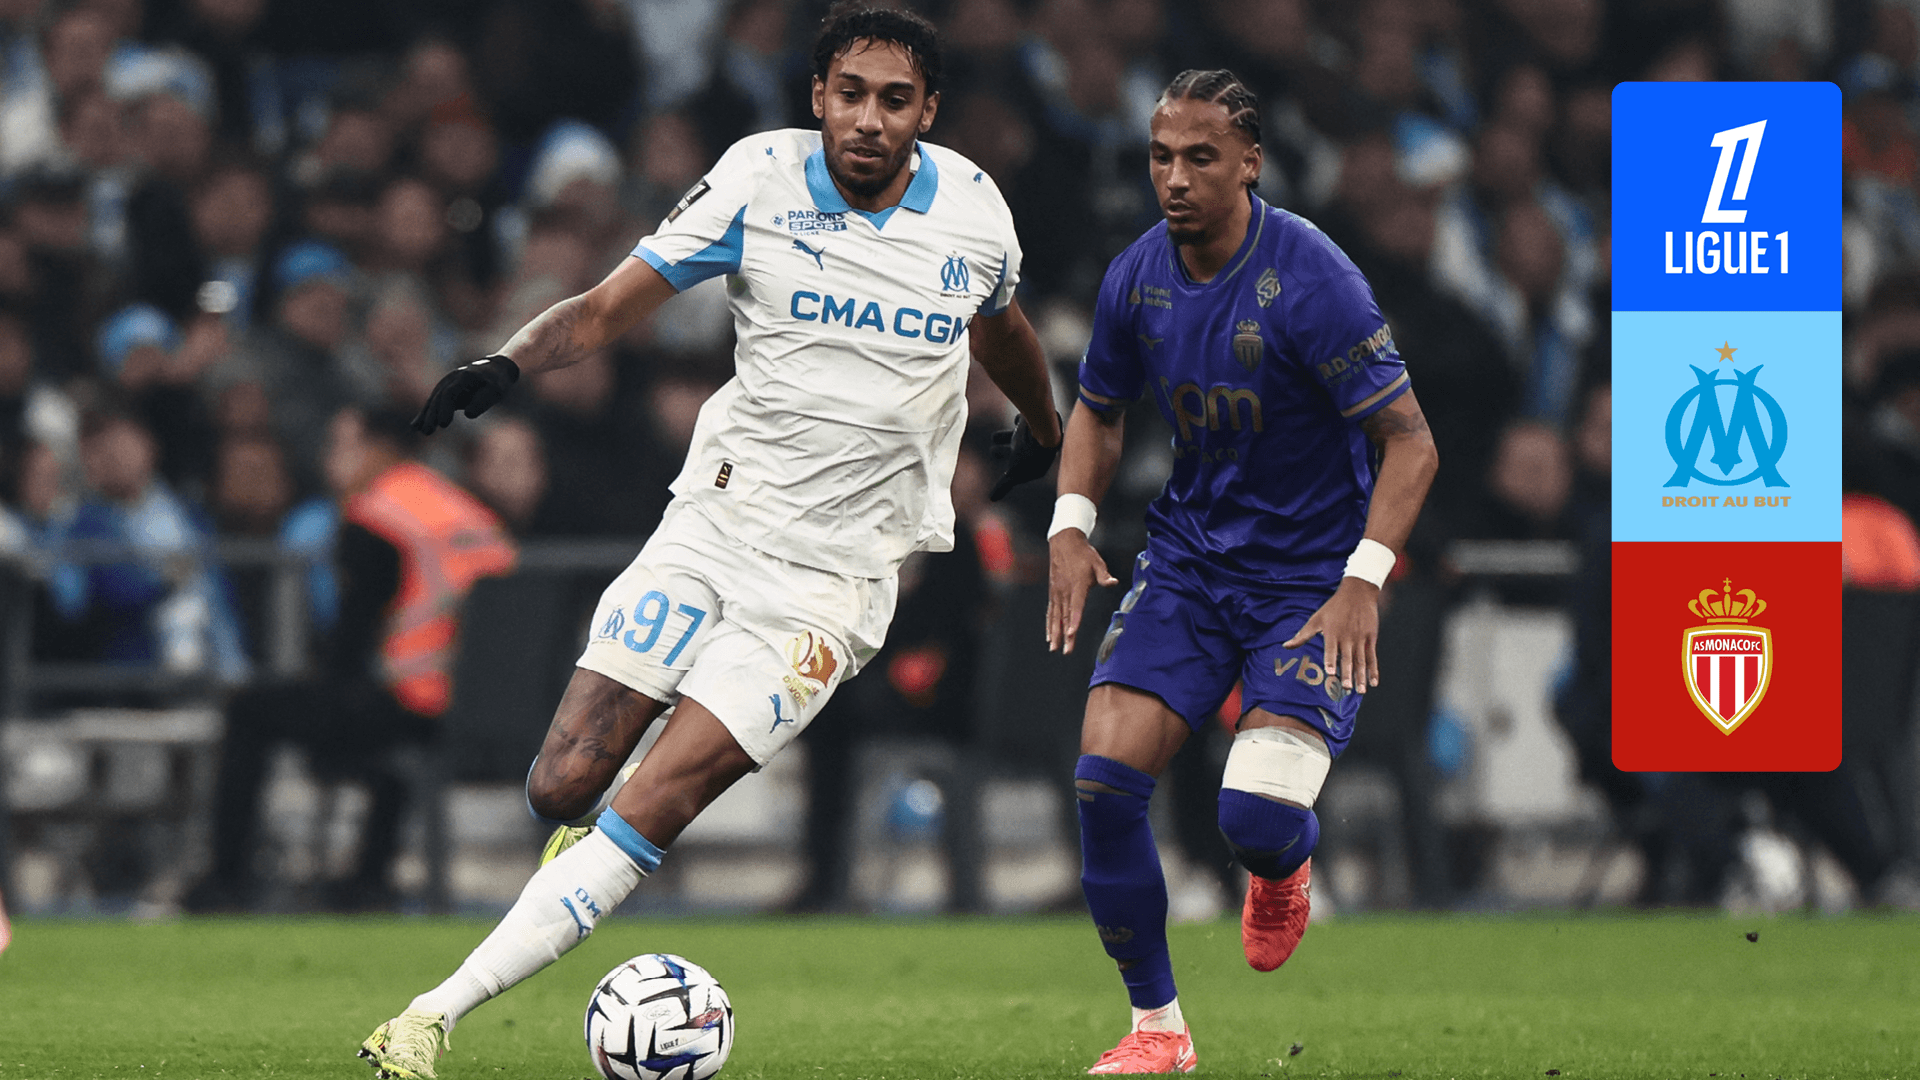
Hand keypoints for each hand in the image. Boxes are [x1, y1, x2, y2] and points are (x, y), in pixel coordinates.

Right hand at [411, 355, 519, 433]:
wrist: (494, 369)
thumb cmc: (497, 382)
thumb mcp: (496, 391)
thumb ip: (483, 401)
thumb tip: (468, 414)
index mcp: (464, 377)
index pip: (450, 393)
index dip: (445, 409)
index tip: (444, 425)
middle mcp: (452, 378)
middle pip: (439, 397)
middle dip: (432, 415)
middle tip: (428, 432)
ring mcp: (446, 383)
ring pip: (434, 400)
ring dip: (426, 416)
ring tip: (421, 431)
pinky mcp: (445, 390)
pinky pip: (434, 402)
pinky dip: (425, 414)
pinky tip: (416, 426)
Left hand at [988, 409, 1061, 500]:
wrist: (1044, 429)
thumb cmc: (1031, 454)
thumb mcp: (1013, 474)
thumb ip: (1003, 486)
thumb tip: (992, 498)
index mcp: (1036, 466)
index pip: (1020, 472)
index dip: (1009, 473)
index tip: (1002, 473)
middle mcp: (1037, 451)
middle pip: (1017, 453)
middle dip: (1003, 453)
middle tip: (992, 451)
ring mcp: (1036, 436)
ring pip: (1019, 437)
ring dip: (1006, 437)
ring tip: (994, 437)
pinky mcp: (1035, 421)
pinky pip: (1026, 422)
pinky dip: (1020, 421)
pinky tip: (1017, 419)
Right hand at [1047, 528, 1117, 652]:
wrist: (1064, 543)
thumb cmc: (1083, 554)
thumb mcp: (1097, 562)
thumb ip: (1104, 576)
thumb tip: (1113, 583)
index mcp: (1077, 585)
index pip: (1076, 606)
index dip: (1074, 621)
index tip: (1072, 634)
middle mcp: (1065, 591)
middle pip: (1065, 616)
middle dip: (1065, 635)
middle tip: (1065, 650)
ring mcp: (1057, 593)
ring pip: (1056, 617)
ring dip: (1055, 633)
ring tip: (1054, 648)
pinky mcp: (1053, 593)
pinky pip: (1051, 611)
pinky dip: (1049, 624)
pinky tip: (1049, 636)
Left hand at [1283, 577, 1380, 692]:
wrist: (1358, 592)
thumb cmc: (1333, 607)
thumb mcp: (1316, 619)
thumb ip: (1302, 635)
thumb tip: (1285, 646)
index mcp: (1332, 632)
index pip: (1331, 649)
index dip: (1330, 660)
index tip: (1330, 673)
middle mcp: (1347, 636)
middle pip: (1347, 658)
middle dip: (1347, 673)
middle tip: (1345, 688)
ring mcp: (1360, 638)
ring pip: (1361, 660)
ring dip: (1361, 676)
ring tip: (1361, 691)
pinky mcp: (1370, 638)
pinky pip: (1372, 657)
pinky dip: (1374, 670)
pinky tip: (1374, 683)